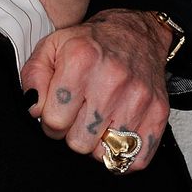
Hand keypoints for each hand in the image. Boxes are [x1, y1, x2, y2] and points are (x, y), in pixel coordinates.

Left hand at [20, 9, 173, 172]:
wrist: (136, 33)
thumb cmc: (90, 44)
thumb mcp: (50, 48)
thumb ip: (33, 78)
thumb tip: (35, 111)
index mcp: (80, 61)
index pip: (54, 120)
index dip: (50, 121)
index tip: (57, 112)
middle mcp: (111, 80)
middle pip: (78, 142)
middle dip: (72, 133)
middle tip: (78, 117)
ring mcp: (138, 98)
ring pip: (105, 153)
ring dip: (97, 143)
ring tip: (97, 122)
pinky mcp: (158, 111)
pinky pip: (137, 158)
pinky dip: (124, 156)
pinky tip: (115, 137)